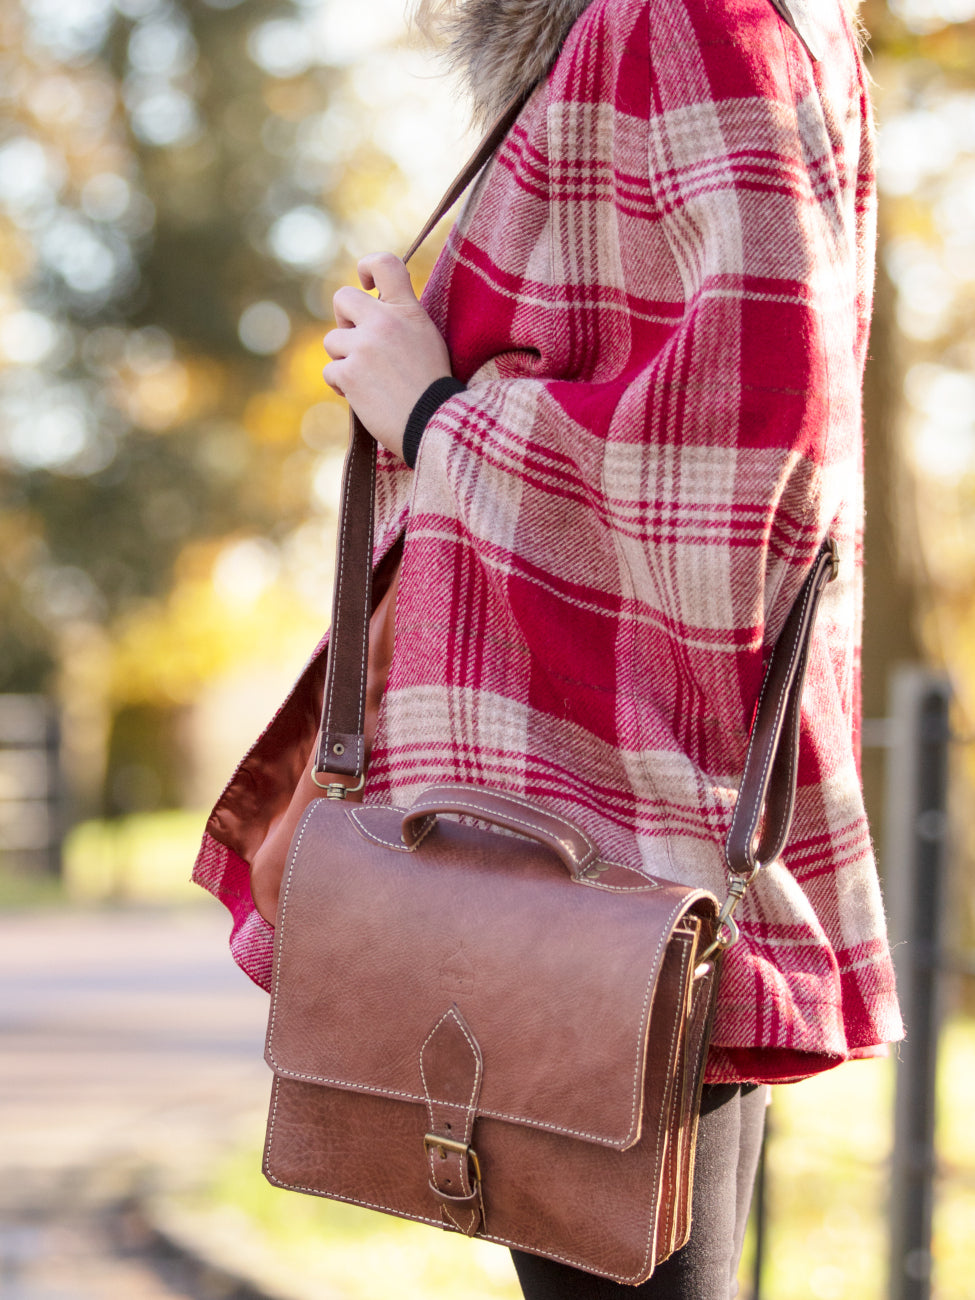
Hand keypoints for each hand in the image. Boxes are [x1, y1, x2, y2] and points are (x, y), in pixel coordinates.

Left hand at [323, 253, 451, 459]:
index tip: (366, 284)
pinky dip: (341, 385)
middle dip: (344, 320)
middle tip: (358, 341)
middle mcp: (384, 322)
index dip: (367, 267)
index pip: (384, 263)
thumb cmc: (434, 388)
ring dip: (343, 359)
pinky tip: (363, 396)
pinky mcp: (349, 373)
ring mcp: (364, 346)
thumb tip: (373, 310)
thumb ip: (402, 320)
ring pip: (332, 341)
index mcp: (408, 310)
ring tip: (368, 379)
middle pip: (342, 298)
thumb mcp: (428, 339)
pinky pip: (330, 371)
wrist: (435, 424)